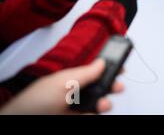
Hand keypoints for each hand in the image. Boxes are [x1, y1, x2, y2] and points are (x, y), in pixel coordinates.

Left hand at [0, 59, 123, 114]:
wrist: (23, 120)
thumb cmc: (35, 101)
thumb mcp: (64, 82)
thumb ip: (86, 73)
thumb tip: (103, 62)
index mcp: (72, 77)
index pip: (96, 69)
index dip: (110, 66)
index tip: (122, 65)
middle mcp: (75, 91)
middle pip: (101, 87)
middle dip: (111, 85)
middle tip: (117, 86)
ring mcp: (76, 107)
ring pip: (99, 104)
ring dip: (104, 103)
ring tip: (102, 104)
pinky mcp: (77, 118)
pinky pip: (92, 115)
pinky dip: (95, 114)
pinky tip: (92, 112)